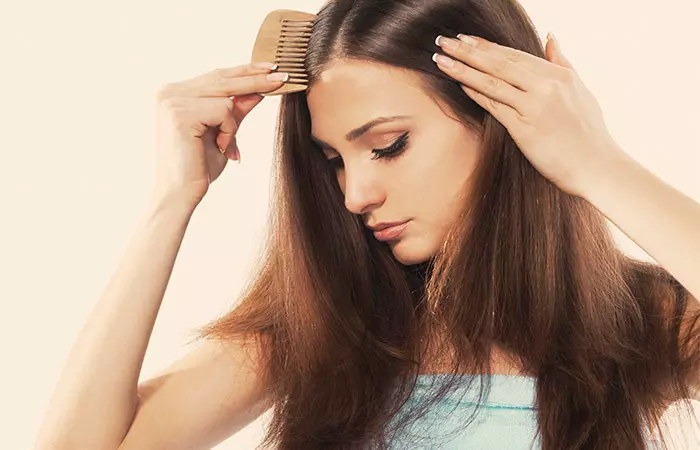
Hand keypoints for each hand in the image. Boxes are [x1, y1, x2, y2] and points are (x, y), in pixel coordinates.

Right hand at [153, 62, 286, 205]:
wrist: (182, 194)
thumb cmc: (200, 167)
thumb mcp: (224, 133)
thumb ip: (237, 111)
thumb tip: (259, 90)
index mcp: (175, 93)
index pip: (216, 75)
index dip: (244, 71)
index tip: (271, 68)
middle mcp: (170, 92)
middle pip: (222, 78)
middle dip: (256, 79)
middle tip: (282, 77)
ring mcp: (172, 100)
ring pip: (226, 97)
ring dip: (233, 124)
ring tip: (225, 146)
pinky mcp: (179, 113)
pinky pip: (223, 111)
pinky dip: (229, 131)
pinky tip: (220, 147)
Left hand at [433, 33, 622, 197]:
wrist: (597, 167)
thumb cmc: (589, 133)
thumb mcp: (580, 89)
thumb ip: (562, 62)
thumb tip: (550, 36)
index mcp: (558, 75)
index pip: (514, 55)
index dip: (486, 45)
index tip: (465, 38)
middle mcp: (546, 86)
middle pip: (499, 63)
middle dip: (467, 50)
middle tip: (443, 41)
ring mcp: (534, 107)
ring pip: (492, 81)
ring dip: (463, 69)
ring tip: (440, 59)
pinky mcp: (525, 129)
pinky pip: (495, 106)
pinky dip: (476, 93)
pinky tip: (459, 85)